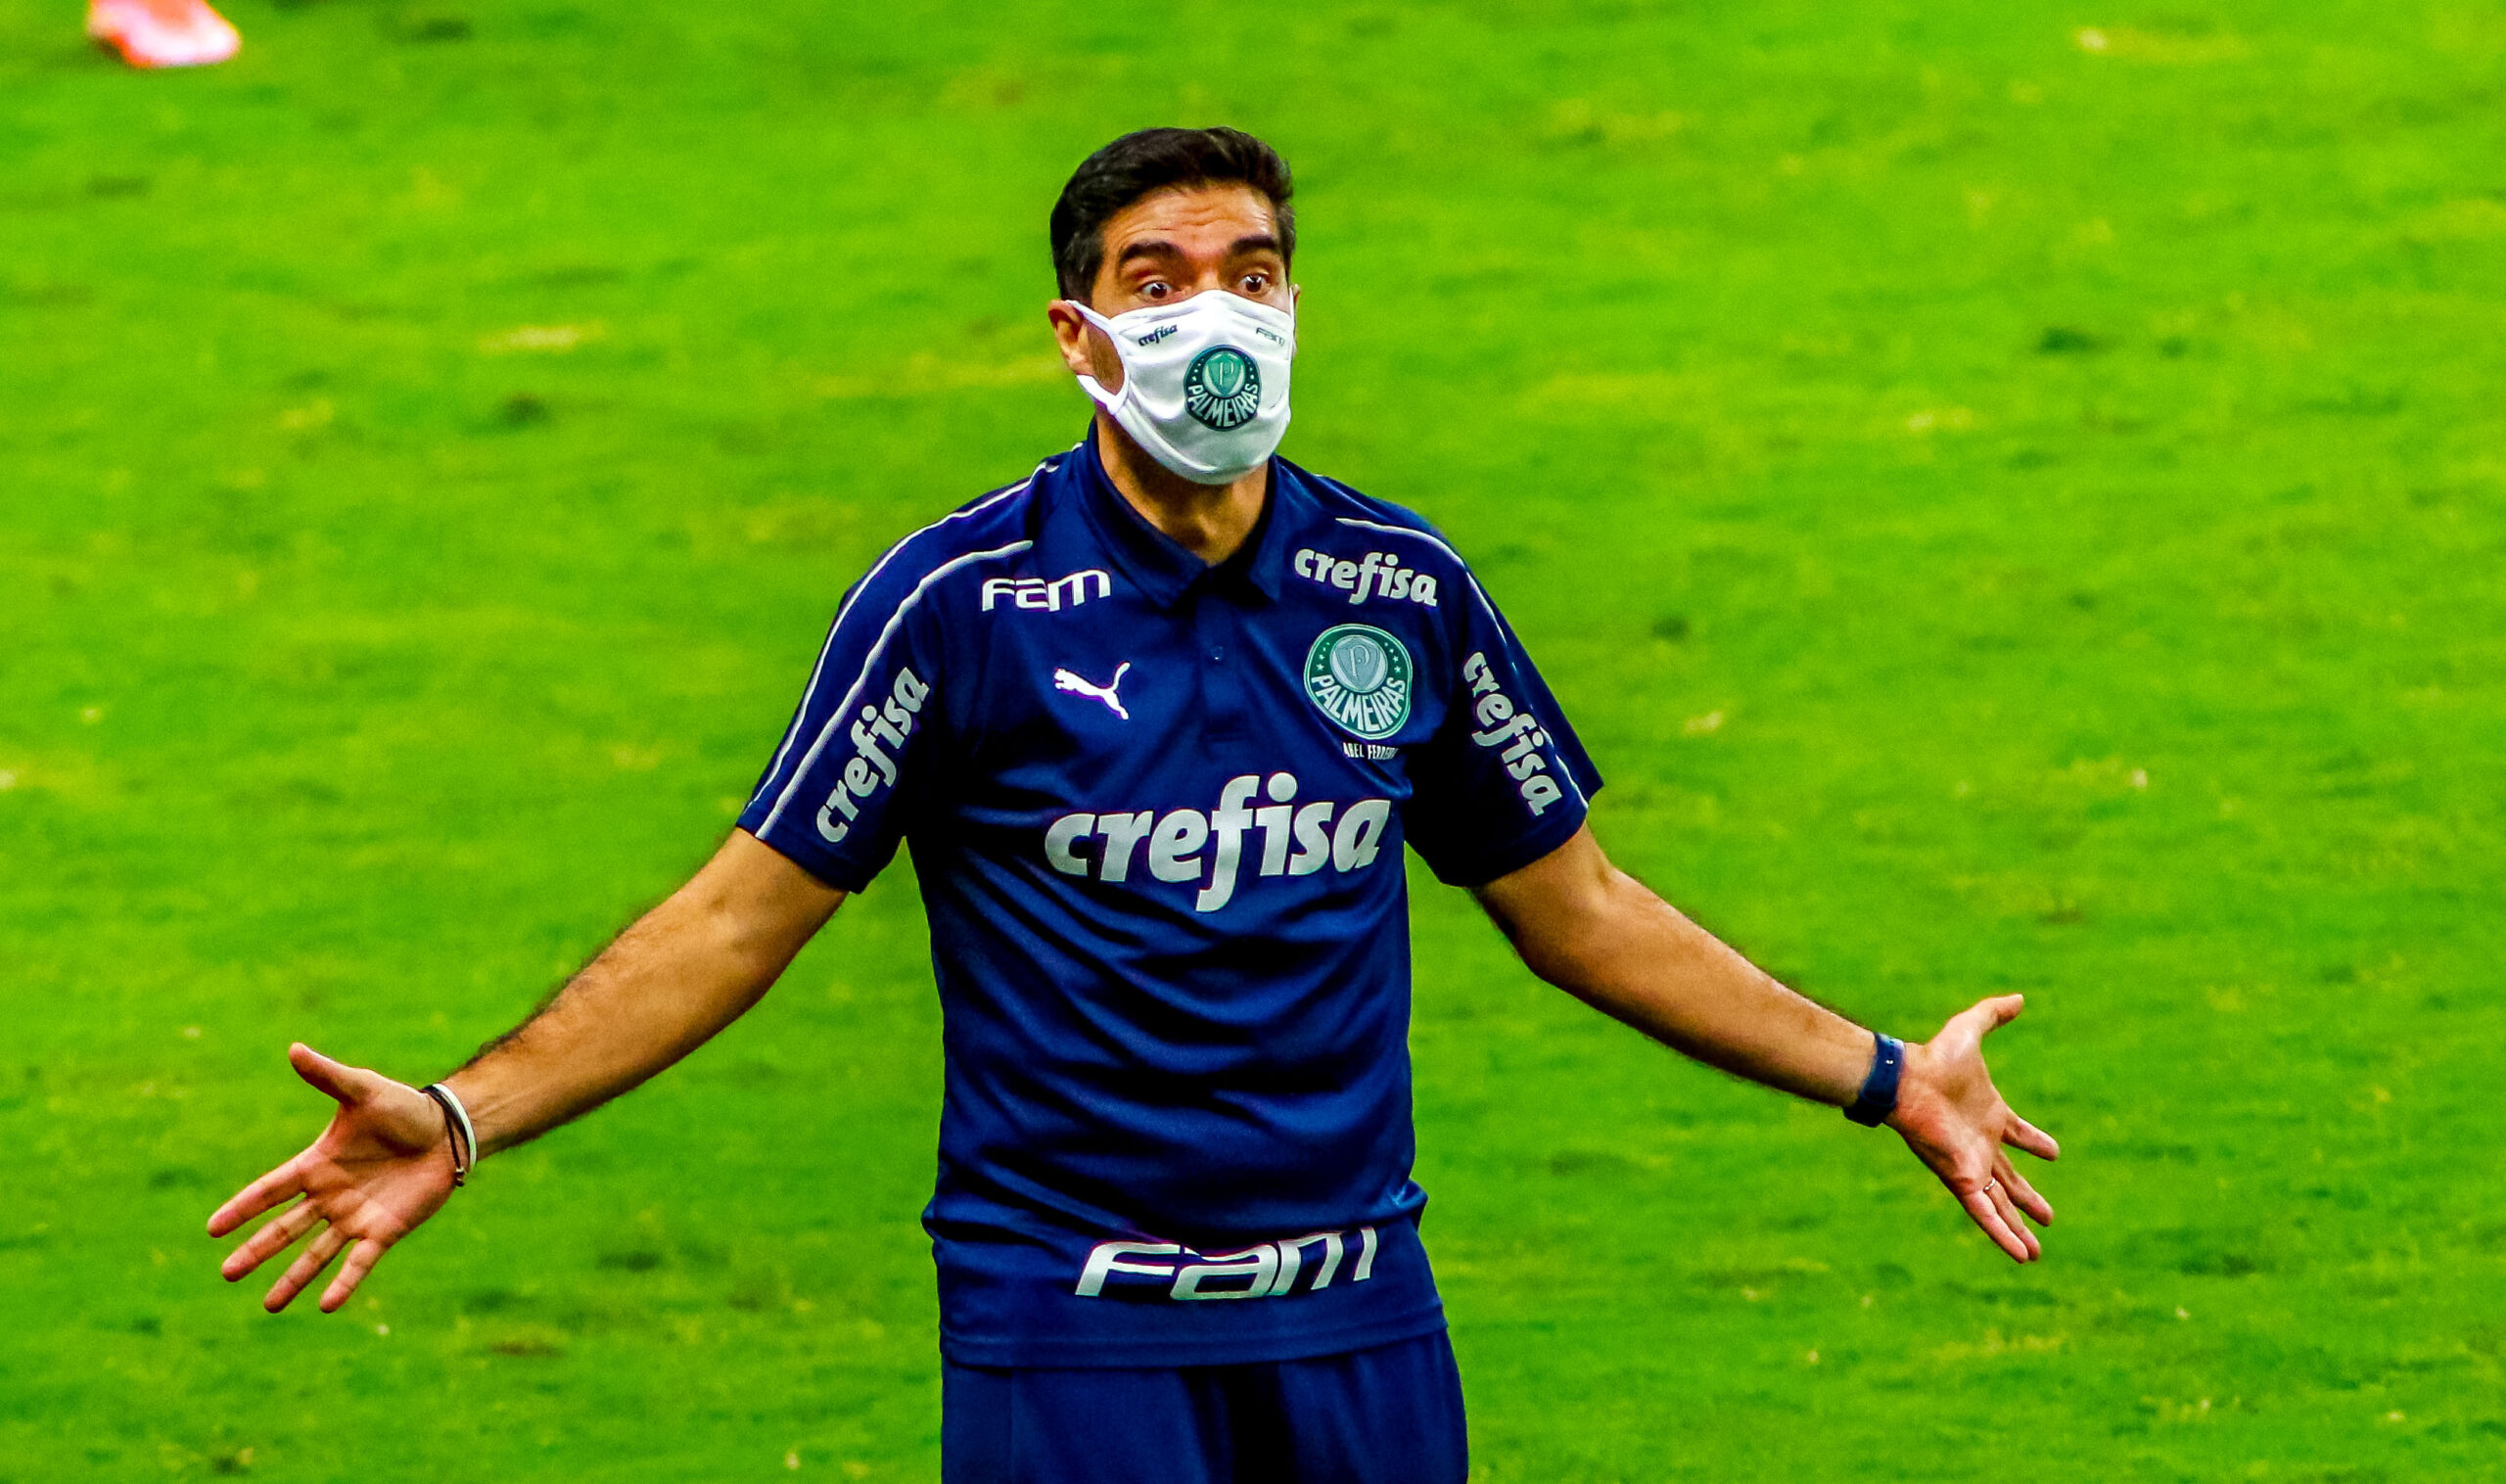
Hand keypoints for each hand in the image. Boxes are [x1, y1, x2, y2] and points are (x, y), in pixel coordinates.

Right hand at [206, 1043, 455, 1312]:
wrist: (449, 1132)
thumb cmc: (404, 1109)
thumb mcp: (363, 1090)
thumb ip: (327, 1077)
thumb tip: (294, 1049)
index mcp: (317, 1165)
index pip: (270, 1190)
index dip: (243, 1208)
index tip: (212, 1228)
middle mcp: (330, 1196)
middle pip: (284, 1229)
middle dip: (256, 1251)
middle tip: (226, 1274)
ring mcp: (355, 1216)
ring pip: (315, 1254)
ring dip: (292, 1279)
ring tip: (269, 1307)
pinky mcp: (385, 1231)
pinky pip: (360, 1262)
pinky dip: (344, 1283)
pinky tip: (327, 1306)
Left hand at [1889, 995, 2059, 1262]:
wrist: (1905, 1081)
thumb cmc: (1935, 1058)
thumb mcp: (1970, 1030)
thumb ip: (1992, 1014)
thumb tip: (2019, 998)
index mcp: (1988, 1115)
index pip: (2017, 1134)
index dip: (2035, 1142)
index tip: (2054, 1152)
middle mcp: (1980, 1145)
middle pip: (2009, 1179)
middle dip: (2028, 1199)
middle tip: (2048, 1216)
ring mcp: (1971, 1165)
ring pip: (2000, 1206)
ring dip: (2018, 1229)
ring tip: (2035, 1254)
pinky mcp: (1962, 1180)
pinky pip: (1986, 1214)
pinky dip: (2003, 1235)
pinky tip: (2021, 1255)